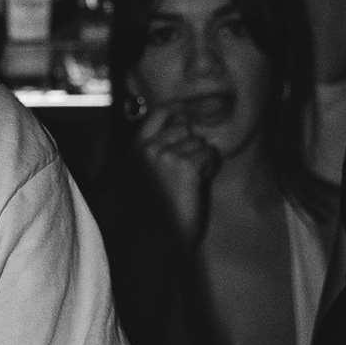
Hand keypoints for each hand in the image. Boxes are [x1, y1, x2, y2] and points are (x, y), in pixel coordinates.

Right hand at [134, 103, 217, 247]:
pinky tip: (196, 184)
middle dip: (192, 146)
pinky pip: (209, 155)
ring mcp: (165, 155)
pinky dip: (209, 168)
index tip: (187, 109)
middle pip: (184, 129)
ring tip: (188, 182)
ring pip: (199, 143)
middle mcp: (148, 148)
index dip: (176, 108)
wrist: (161, 236)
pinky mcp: (186, 165)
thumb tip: (185, 123)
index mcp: (135, 149)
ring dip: (201, 160)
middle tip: (184, 172)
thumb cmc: (157, 208)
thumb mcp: (147, 173)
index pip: (157, 113)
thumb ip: (157, 148)